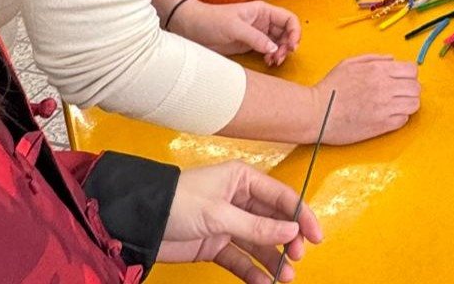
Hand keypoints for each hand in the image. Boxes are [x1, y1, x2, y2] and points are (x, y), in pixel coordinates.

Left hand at [157, 161, 323, 282]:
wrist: (138, 222)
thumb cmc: (176, 202)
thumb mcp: (219, 214)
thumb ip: (256, 226)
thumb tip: (290, 232)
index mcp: (243, 180)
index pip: (282, 197)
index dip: (301, 216)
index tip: (315, 235)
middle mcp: (239, 200)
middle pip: (273, 222)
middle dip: (287, 241)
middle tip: (296, 258)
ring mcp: (228, 223)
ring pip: (259, 243)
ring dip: (272, 259)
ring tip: (284, 277)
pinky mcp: (215, 244)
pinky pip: (240, 258)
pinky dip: (251, 271)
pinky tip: (262, 281)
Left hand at [172, 0, 300, 67]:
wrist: (192, 28)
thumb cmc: (210, 19)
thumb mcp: (234, 27)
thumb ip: (255, 38)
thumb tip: (272, 48)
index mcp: (263, 11)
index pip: (288, 19)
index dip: (294, 31)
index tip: (292, 45)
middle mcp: (262, 22)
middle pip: (286, 33)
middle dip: (287, 45)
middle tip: (281, 56)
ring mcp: (257, 34)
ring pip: (278, 43)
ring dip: (280, 53)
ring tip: (274, 61)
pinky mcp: (249, 45)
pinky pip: (267, 51)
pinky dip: (271, 57)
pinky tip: (267, 62)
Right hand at [311, 55, 420, 144]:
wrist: (316, 113)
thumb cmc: (330, 88)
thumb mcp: (350, 63)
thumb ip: (374, 58)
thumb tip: (392, 59)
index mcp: (378, 70)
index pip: (412, 70)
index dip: (409, 74)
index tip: (403, 79)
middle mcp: (385, 87)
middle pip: (416, 87)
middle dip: (411, 89)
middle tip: (400, 93)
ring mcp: (385, 107)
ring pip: (414, 104)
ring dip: (408, 103)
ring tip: (397, 105)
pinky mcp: (381, 125)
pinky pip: (404, 120)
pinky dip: (400, 117)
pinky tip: (389, 115)